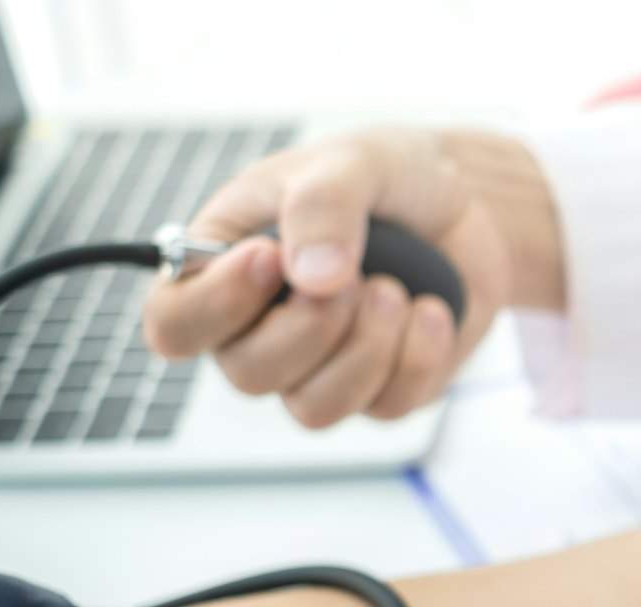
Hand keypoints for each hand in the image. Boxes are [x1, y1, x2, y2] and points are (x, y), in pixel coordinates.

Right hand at [141, 129, 553, 428]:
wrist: (465, 202)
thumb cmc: (385, 176)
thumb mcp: (350, 163)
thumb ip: (322, 206)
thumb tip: (311, 281)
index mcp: (223, 269)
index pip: (174, 323)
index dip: (214, 306)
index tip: (270, 258)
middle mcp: (259, 331)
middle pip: (248, 375)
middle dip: (310, 327)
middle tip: (358, 278)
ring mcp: (319, 369)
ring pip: (313, 409)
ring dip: (365, 351)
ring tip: (396, 293)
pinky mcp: (380, 390)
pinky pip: (386, 407)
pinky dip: (417, 358)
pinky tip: (431, 311)